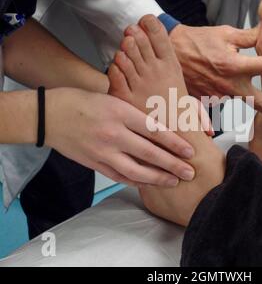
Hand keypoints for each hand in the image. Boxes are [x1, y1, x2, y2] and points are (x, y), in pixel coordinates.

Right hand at [45, 88, 195, 186]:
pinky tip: (148, 184)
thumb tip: (160, 128)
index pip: (155, 131)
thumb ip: (134, 114)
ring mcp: (103, 152)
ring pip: (136, 171)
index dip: (175, 143)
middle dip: (173, 165)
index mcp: (120, 113)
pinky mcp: (94, 163)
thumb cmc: (83, 102)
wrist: (49, 115)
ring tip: (173, 182)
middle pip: (150, 153)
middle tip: (190, 173)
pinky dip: (136, 182)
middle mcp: (114, 134)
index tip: (190, 152)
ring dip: (158, 178)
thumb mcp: (112, 99)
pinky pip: (119, 176)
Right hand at [168, 24, 261, 128]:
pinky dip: (222, 109)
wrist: (170, 51)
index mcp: (233, 65)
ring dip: (253, 108)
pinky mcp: (205, 100)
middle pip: (256, 101)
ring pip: (239, 103)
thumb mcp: (226, 34)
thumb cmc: (197, 41)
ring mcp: (215, 95)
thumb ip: (250, 37)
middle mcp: (226, 84)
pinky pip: (219, 107)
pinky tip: (219, 126)